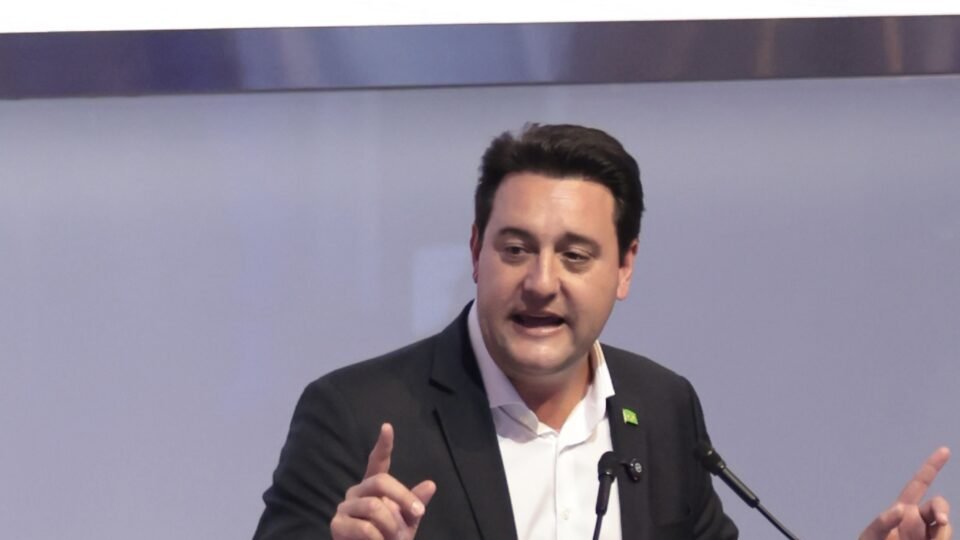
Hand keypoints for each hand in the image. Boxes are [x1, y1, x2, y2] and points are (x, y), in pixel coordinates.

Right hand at [330, 423, 436, 539]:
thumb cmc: (389, 539)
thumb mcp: (407, 522)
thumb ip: (415, 503)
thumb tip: (430, 484)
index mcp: (373, 488)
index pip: (377, 463)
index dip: (382, 445)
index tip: (388, 427)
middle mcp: (357, 492)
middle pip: (380, 481)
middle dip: (403, 497)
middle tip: (418, 513)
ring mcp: (344, 508)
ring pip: (373, 506)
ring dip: (391, 526)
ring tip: (393, 538)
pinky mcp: (337, 525)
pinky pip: (364, 527)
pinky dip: (378, 539)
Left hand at [860, 447, 951, 539]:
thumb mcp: (870, 536)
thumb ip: (882, 521)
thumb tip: (902, 509)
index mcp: (903, 510)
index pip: (919, 485)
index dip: (931, 467)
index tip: (944, 450)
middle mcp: (919, 521)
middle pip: (938, 506)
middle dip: (942, 510)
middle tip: (941, 522)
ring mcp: (928, 535)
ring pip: (944, 527)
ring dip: (942, 533)